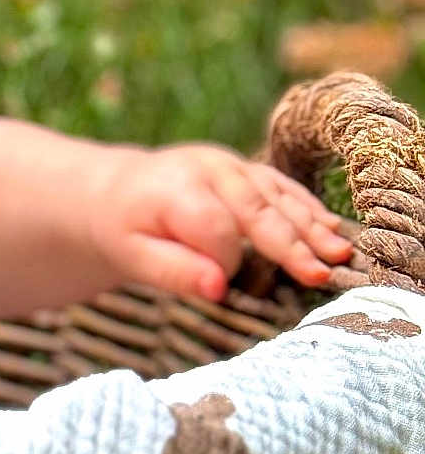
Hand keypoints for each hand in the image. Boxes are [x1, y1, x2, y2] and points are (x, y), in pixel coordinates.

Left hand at [85, 144, 354, 302]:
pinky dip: (307, 208)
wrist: (113, 190)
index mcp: (176, 189)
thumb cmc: (122, 229)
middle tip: (321, 275)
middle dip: (289, 244)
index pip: (216, 229)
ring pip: (276, 196)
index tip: (221, 286)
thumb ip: (173, 271)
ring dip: (310, 226)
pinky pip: (280, 186)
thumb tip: (219, 289)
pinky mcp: (244, 168)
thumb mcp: (131, 255)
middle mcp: (207, 168)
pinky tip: (331, 228)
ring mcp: (230, 164)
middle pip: (256, 209)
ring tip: (340, 254)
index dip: (224, 261)